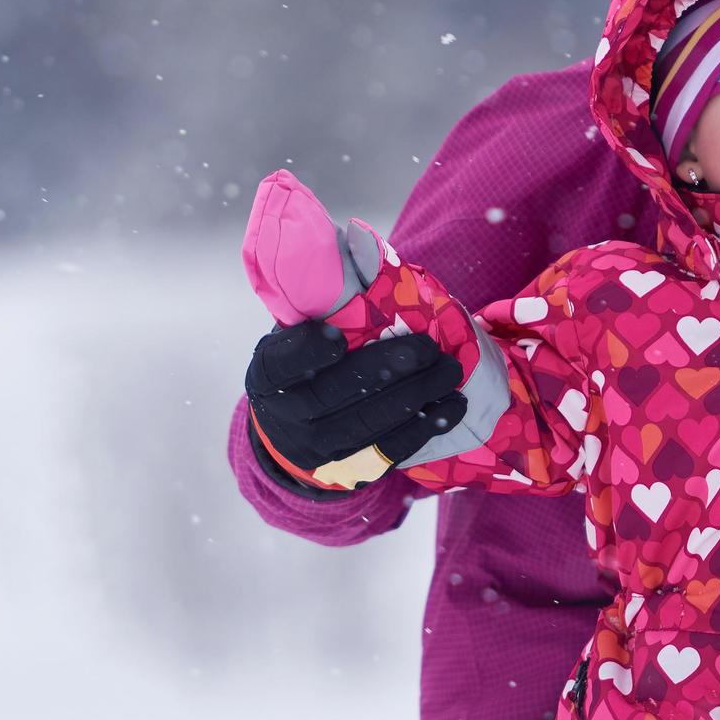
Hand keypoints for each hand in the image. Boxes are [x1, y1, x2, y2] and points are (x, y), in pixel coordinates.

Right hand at [244, 321, 465, 490]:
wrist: (294, 431)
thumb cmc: (306, 366)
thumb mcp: (297, 335)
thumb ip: (321, 307)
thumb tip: (360, 250)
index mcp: (267, 374)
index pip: (281, 364)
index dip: (306, 352)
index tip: (336, 337)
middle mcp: (286, 415)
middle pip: (335, 394)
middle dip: (386, 370)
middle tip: (427, 349)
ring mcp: (317, 448)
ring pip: (368, 424)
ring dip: (416, 398)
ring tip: (449, 373)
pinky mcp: (349, 469)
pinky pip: (389, 451)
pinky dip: (424, 428)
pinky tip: (451, 408)